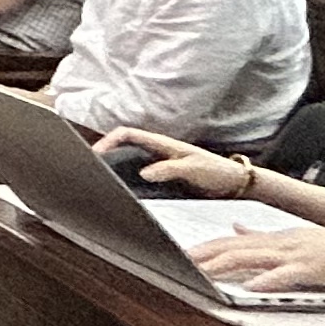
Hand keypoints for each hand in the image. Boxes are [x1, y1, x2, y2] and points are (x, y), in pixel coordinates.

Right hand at [92, 125, 237, 191]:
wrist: (234, 183)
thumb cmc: (216, 171)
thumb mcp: (193, 169)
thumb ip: (168, 169)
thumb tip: (143, 173)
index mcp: (162, 144)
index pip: (127, 134)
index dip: (108, 140)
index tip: (96, 155)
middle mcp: (157, 152)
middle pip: (123, 146)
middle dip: (105, 153)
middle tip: (90, 168)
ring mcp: (158, 164)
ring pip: (129, 161)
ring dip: (114, 168)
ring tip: (100, 181)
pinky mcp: (162, 178)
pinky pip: (138, 177)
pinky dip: (126, 181)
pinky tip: (121, 191)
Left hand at [189, 221, 324, 290]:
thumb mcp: (294, 237)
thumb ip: (262, 235)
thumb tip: (236, 228)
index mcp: (276, 238)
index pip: (235, 241)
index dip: (209, 246)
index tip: (187, 252)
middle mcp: (280, 243)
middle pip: (237, 247)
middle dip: (209, 254)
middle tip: (184, 260)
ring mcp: (295, 255)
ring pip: (254, 258)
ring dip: (228, 265)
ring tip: (205, 272)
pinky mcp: (311, 269)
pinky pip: (285, 275)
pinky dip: (267, 281)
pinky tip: (251, 287)